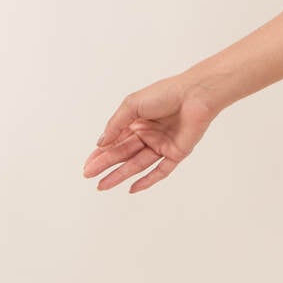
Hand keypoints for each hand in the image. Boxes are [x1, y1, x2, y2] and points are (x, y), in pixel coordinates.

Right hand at [82, 75, 223, 193]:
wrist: (195, 94)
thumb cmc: (165, 93)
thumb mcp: (132, 105)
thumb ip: (116, 125)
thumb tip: (100, 143)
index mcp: (137, 121)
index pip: (115, 140)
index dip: (100, 153)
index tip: (87, 165)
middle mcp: (148, 134)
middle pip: (123, 153)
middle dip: (105, 165)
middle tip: (88, 175)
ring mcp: (162, 145)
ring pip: (137, 164)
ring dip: (120, 175)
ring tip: (102, 185)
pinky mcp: (176, 153)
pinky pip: (161, 171)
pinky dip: (147, 180)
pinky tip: (132, 189)